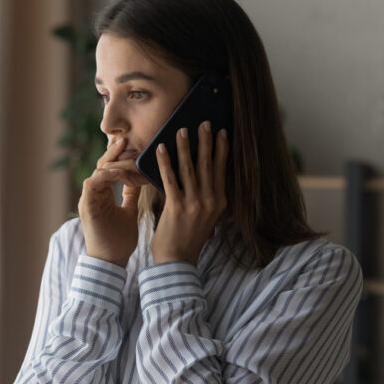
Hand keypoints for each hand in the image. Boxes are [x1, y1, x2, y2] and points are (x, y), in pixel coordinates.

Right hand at [78, 137, 147, 267]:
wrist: (111, 262)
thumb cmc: (120, 240)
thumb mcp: (130, 212)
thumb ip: (131, 195)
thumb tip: (139, 179)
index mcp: (103, 194)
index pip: (109, 168)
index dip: (120, 157)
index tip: (133, 146)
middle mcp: (93, 194)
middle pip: (102, 166)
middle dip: (114, 152)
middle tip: (126, 139)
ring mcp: (88, 199)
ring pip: (97, 171)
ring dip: (112, 162)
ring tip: (126, 152)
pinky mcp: (87, 206)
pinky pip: (93, 183)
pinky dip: (106, 176)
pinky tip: (120, 172)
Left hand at [151, 121, 228, 265]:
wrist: (177, 261)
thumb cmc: (188, 238)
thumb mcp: (206, 217)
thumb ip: (206, 197)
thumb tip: (202, 174)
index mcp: (219, 202)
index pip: (222, 170)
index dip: (222, 149)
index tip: (222, 132)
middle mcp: (210, 201)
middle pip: (208, 164)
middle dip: (206, 141)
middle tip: (204, 122)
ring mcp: (194, 204)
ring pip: (190, 168)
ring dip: (185, 147)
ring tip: (182, 130)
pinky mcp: (176, 206)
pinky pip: (170, 178)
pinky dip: (165, 162)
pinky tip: (161, 148)